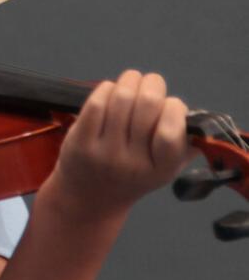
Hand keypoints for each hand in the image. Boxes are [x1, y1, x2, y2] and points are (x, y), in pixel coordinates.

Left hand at [48, 70, 191, 220]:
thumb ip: (184, 145)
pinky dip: (106, 88)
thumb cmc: (133, 174)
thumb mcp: (164, 168)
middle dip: (152, 83)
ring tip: (132, 81)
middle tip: (151, 83)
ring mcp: (105, 153)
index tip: (169, 105)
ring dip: (129, 80)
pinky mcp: (80, 142)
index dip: (173, 107)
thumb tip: (200, 121)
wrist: (89, 198)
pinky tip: (110, 91)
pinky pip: (96, 102)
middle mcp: (133, 163)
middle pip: (147, 104)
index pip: (172, 129)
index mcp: (161, 169)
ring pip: (122, 98)